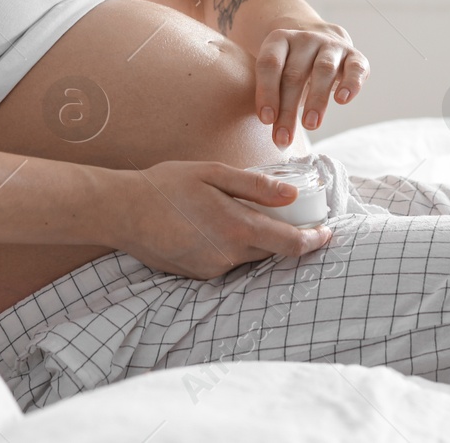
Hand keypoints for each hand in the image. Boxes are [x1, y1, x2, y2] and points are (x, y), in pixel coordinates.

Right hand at [109, 161, 332, 279]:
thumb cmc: (166, 185)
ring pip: (248, 257)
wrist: (122, 211)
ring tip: (240, 215)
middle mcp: (227, 256)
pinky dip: (230, 247)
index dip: (314, 240)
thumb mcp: (212, 173)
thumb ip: (255, 186)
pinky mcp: (196, 275)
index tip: (327, 233)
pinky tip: (213, 227)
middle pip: (271, 252)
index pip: (290, 244)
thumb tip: (292, 195)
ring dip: (254, 241)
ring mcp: (211, 270)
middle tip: (288, 215)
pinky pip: (226, 262)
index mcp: (236, 229)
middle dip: (285, 237)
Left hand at [254, 18, 369, 147]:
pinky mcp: (354, 55)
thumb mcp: (275, 75)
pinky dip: (351, 83)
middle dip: (288, 110)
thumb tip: (277, 139)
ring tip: (310, 125)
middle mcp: (305, 39)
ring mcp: (331, 45)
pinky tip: (342, 100)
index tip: (266, 120)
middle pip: (294, 74)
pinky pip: (355, 68)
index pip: (269, 64)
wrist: (320, 40)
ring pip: (323, 70)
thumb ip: (271, 99)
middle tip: (283, 138)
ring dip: (316, 99)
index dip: (267, 92)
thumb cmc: (291, 67)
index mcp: (280, 40)